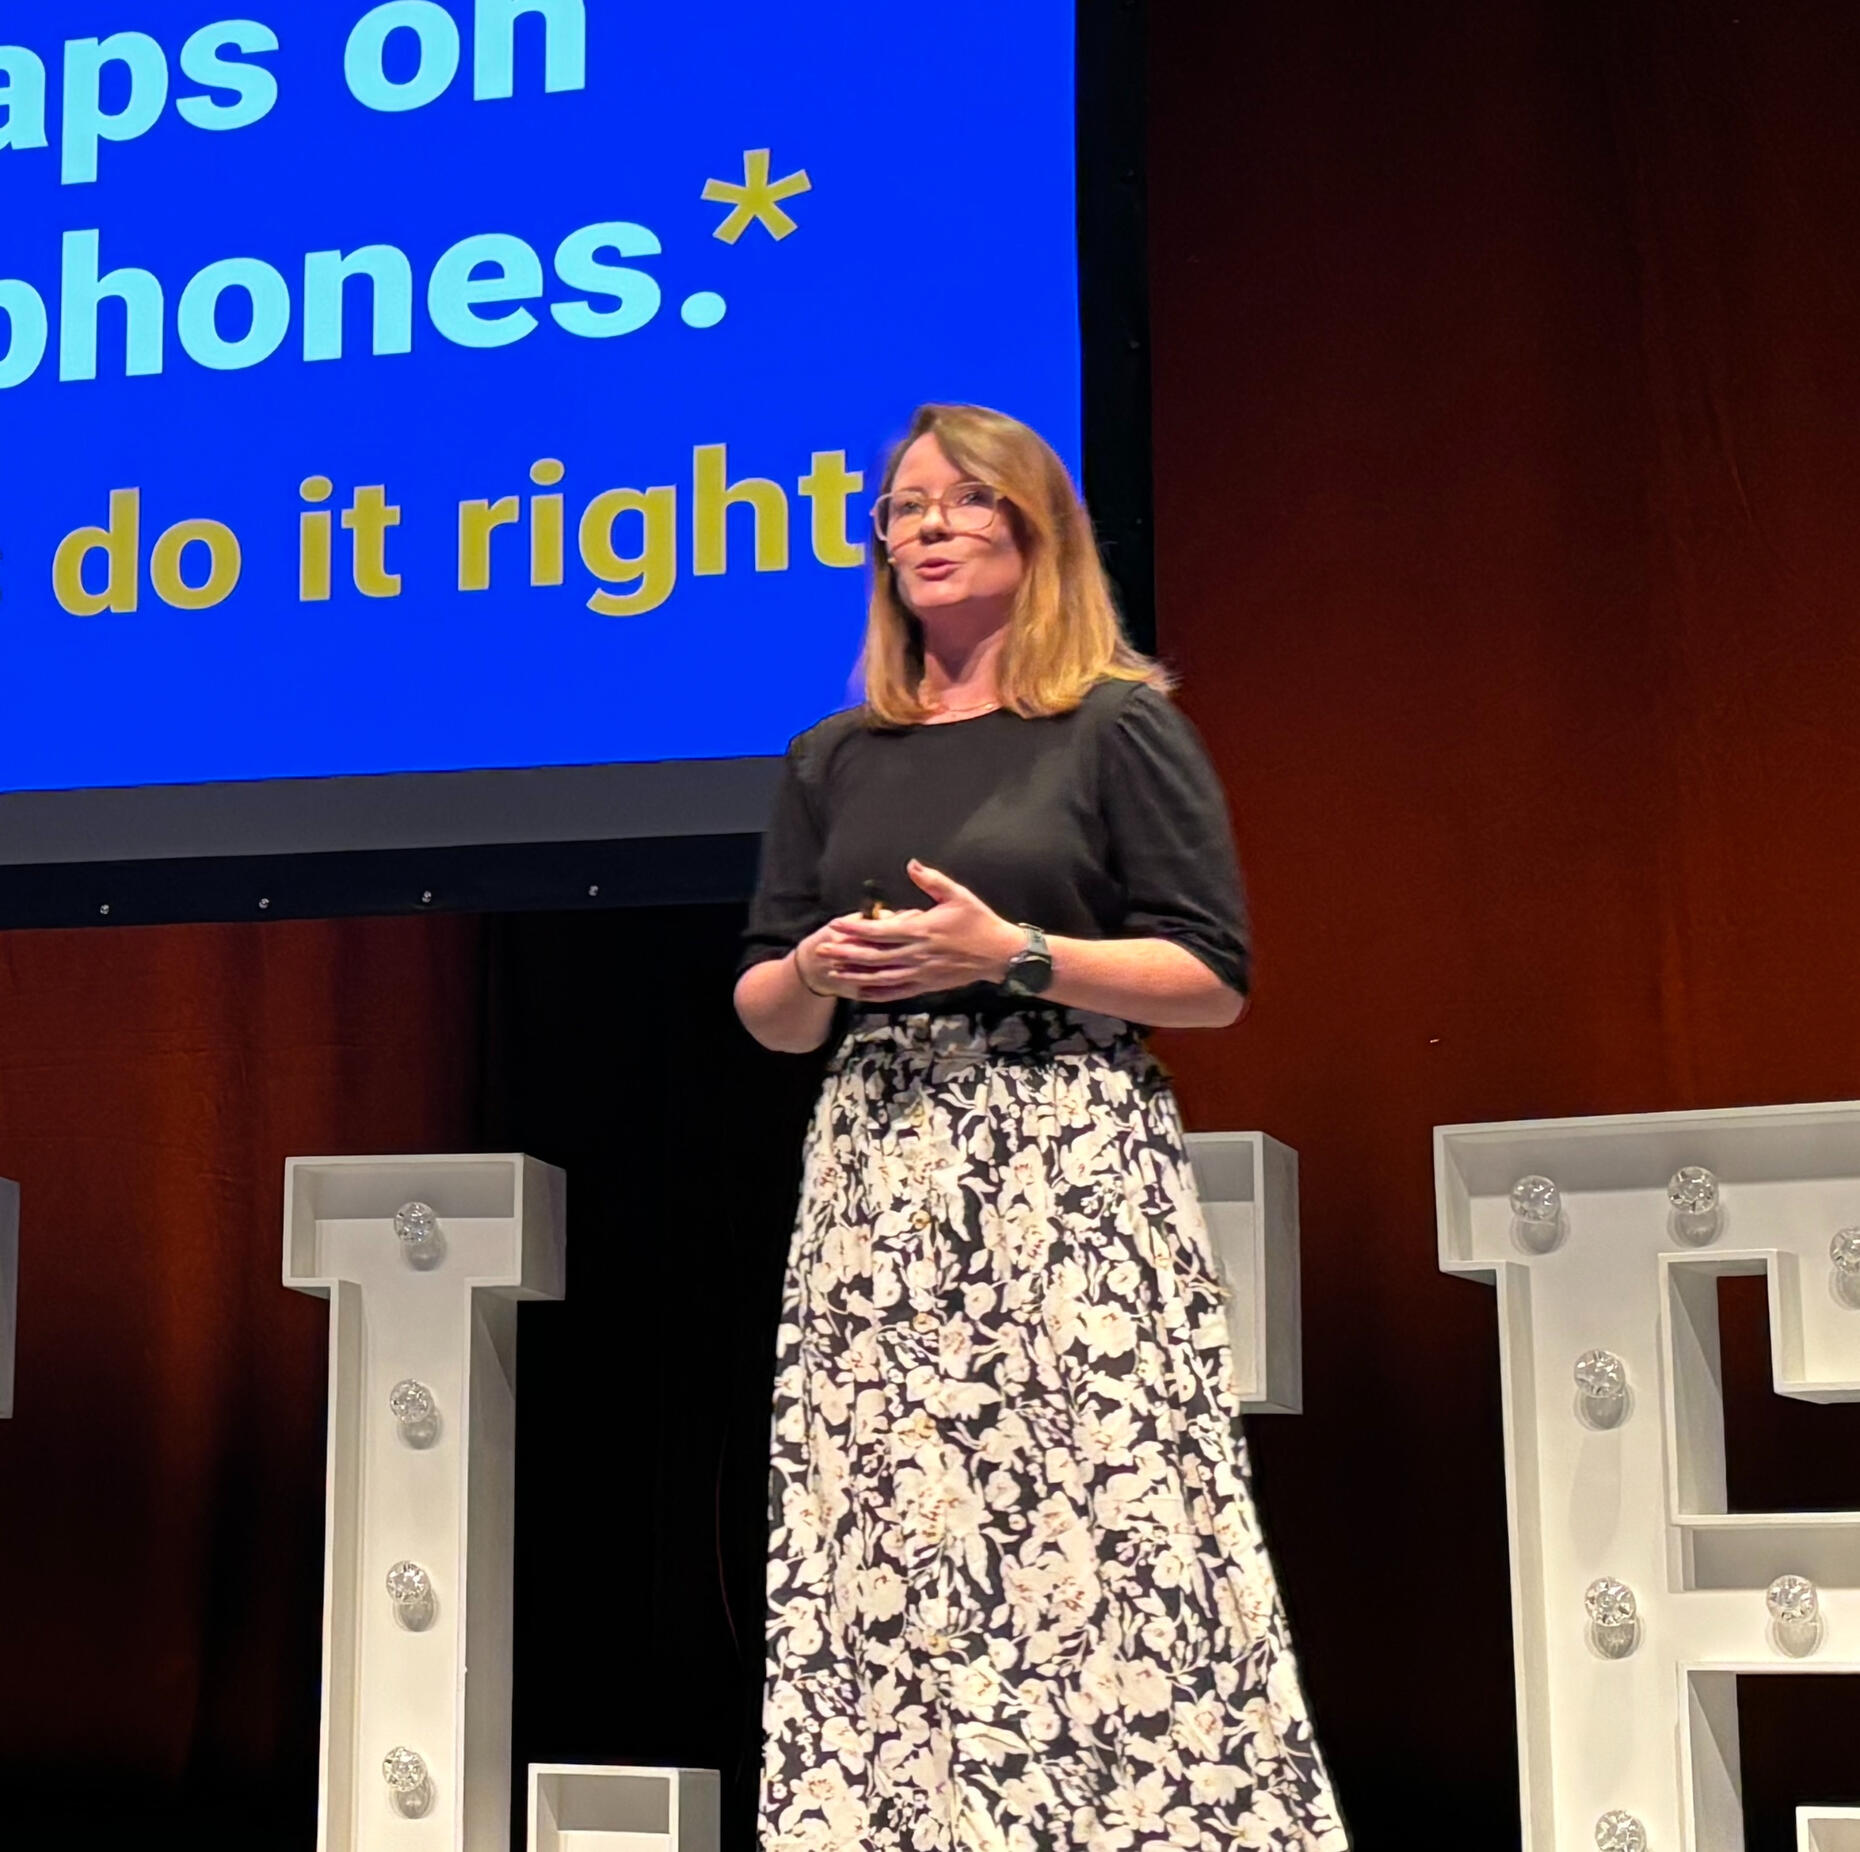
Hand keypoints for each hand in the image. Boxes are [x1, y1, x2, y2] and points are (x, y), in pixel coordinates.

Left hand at [812, 860, 1022, 1002]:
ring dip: (855, 974)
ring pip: (880, 976)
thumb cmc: (979, 921)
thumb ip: (932, 880)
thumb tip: (910, 864)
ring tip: (833, 972)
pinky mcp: (927, 985)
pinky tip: (861, 993)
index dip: (855, 928)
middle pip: (872, 956)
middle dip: (845, 953)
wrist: (999, 953)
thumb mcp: (958, 895)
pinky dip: (877, 993)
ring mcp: (920, 973)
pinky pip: (897, 992)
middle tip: (822, 950)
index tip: (836, 924)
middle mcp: (916, 954)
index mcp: (920, 930)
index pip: (879, 930)